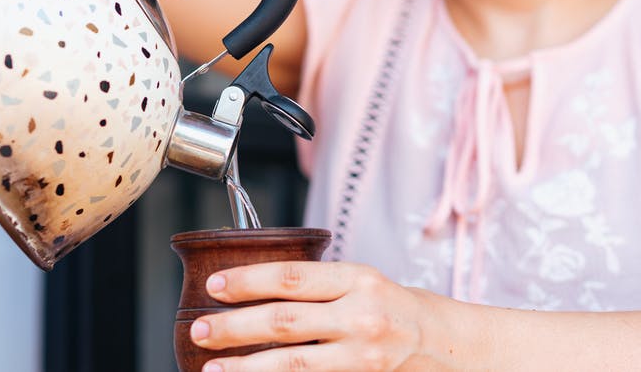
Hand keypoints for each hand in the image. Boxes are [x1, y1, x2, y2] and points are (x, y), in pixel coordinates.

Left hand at [189, 261, 447, 370]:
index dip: (248, 281)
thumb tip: (248, 285)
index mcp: (357, 279)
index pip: (292, 277)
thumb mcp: (359, 281)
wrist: (442, 344)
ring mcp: (362, 355)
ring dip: (246, 367)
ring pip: (292, 364)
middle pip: (284, 321)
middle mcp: (362, 316)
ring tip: (212, 367)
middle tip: (198, 329)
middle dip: (234, 327)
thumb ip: (315, 284)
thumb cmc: (390, 306)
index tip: (214, 285)